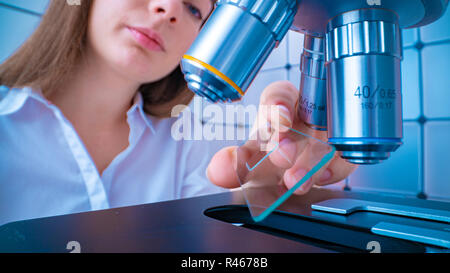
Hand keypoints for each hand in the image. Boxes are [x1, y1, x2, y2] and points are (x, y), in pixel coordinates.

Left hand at [206, 80, 356, 194]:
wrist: (287, 183)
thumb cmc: (268, 163)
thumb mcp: (250, 164)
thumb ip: (234, 166)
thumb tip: (217, 169)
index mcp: (279, 110)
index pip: (280, 94)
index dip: (279, 103)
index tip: (279, 118)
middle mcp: (305, 117)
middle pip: (307, 116)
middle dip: (295, 137)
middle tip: (282, 156)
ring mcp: (328, 134)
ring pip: (327, 138)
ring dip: (311, 161)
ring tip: (295, 180)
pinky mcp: (344, 154)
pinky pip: (346, 159)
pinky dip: (335, 170)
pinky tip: (321, 179)